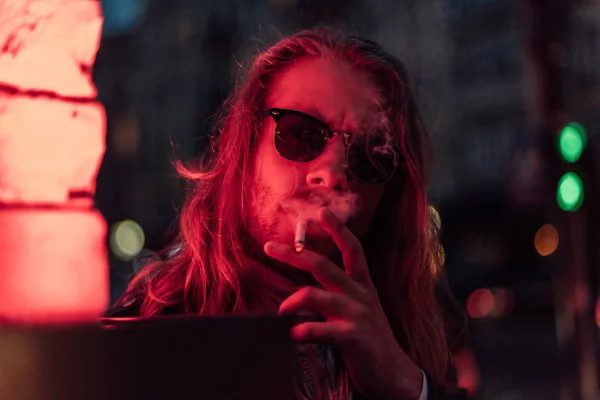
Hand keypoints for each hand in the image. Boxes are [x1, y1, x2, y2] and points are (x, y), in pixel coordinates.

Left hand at [264, 207, 422, 399]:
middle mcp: (359, 295)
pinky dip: (301, 331)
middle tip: (269, 247)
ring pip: (314, 296)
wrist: (394, 373)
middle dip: (293, 254)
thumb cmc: (370, 339)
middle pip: (323, 266)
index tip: (322, 211)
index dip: (338, 229)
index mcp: (362, 285)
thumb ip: (338, 296)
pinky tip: (293, 335)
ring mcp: (356, 315)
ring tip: (280, 313)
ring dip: (290, 302)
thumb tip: (305, 291)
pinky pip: (318, 329)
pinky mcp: (351, 338)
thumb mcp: (361, 309)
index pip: (353, 249)